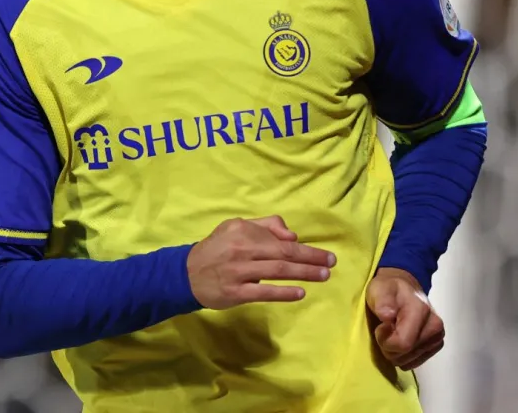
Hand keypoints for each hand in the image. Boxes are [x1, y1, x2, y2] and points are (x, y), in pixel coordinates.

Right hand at [187, 216, 335, 309]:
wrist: (186, 273)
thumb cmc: (216, 249)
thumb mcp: (235, 227)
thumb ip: (264, 226)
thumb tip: (292, 236)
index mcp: (242, 231)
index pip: (280, 240)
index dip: (305, 248)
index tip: (325, 255)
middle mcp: (241, 248)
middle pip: (283, 253)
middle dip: (310, 259)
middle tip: (330, 265)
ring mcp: (238, 271)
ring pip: (276, 271)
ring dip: (303, 273)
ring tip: (322, 276)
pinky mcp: (234, 292)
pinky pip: (263, 292)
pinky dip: (283, 292)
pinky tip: (300, 292)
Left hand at [366, 267, 444, 370]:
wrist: (404, 288)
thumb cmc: (388, 289)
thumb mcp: (379, 289)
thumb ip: (382, 301)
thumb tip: (387, 316)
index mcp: (421, 311)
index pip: (403, 343)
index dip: (385, 340)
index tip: (380, 327)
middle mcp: (434, 326)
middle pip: (405, 354)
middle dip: (388, 347)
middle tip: (385, 330)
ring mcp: (437, 337)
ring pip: (408, 361)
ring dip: (395, 352)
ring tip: (393, 332)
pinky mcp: (436, 345)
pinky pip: (414, 362)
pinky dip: (403, 355)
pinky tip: (401, 339)